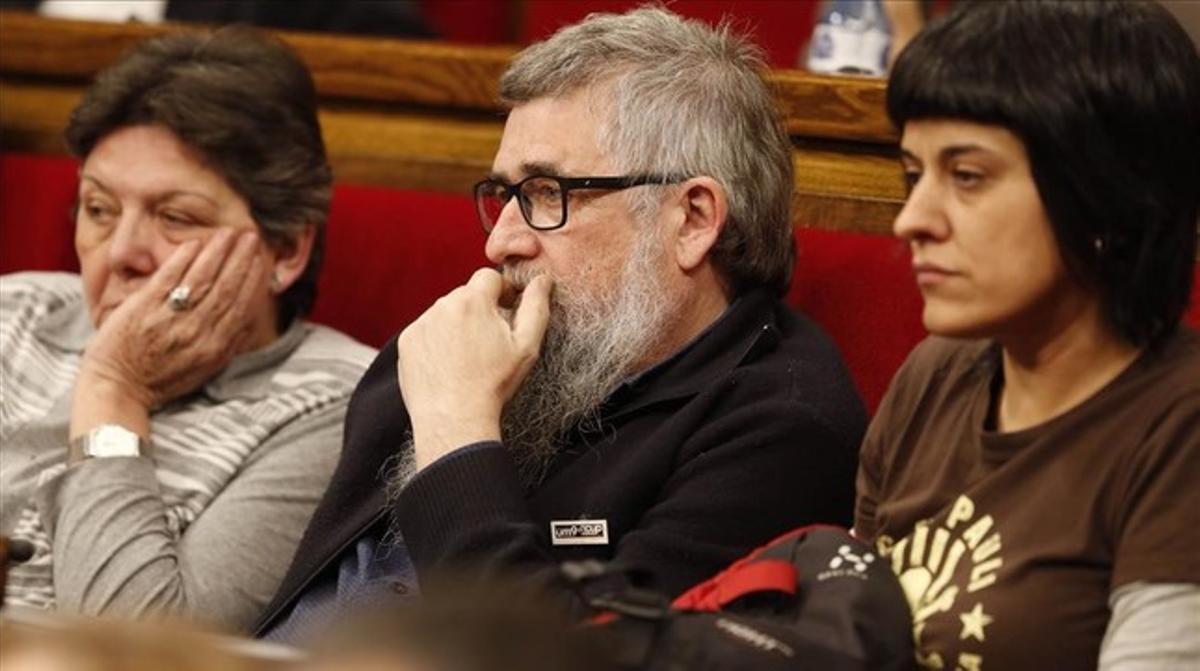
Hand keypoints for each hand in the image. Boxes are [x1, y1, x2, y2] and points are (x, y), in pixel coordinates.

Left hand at [71, 229, 269, 441]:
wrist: (117, 387)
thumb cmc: (160, 379)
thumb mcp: (204, 369)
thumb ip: (228, 345)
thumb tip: (248, 320)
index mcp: (214, 347)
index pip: (242, 306)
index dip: (253, 279)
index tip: (261, 259)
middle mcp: (197, 332)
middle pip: (226, 288)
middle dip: (241, 259)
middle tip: (251, 237)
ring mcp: (170, 319)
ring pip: (202, 279)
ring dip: (218, 252)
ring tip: (229, 233)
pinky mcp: (143, 308)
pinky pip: (169, 278)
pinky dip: (184, 259)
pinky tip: (196, 244)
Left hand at [397, 268, 551, 468]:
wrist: (454, 418)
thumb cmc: (493, 384)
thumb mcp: (526, 346)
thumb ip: (536, 306)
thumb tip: (543, 280)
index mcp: (473, 300)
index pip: (489, 276)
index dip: (502, 292)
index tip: (507, 311)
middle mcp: (443, 305)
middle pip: (466, 295)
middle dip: (480, 310)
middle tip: (489, 342)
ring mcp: (421, 323)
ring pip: (445, 313)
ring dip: (458, 325)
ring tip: (468, 357)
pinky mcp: (407, 341)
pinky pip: (427, 331)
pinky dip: (438, 341)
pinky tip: (449, 364)